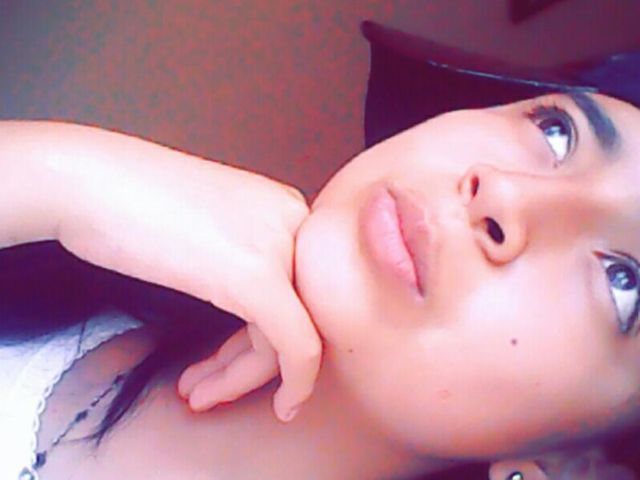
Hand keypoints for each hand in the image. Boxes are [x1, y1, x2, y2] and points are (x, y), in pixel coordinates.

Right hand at [47, 123, 320, 421]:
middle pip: (302, 313)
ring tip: (200, 393)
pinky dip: (294, 383)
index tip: (236, 363)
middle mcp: (295, 224)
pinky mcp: (257, 276)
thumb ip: (243, 260)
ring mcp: (280, 247)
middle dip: (256, 362)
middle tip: (212, 386)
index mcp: (286, 211)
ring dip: (245, 376)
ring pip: (295, 335)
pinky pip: (296, 346)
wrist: (86, 181)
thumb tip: (257, 309)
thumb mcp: (210, 231)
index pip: (300, 288)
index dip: (269, 332)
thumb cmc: (130, 204)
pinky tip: (281, 407)